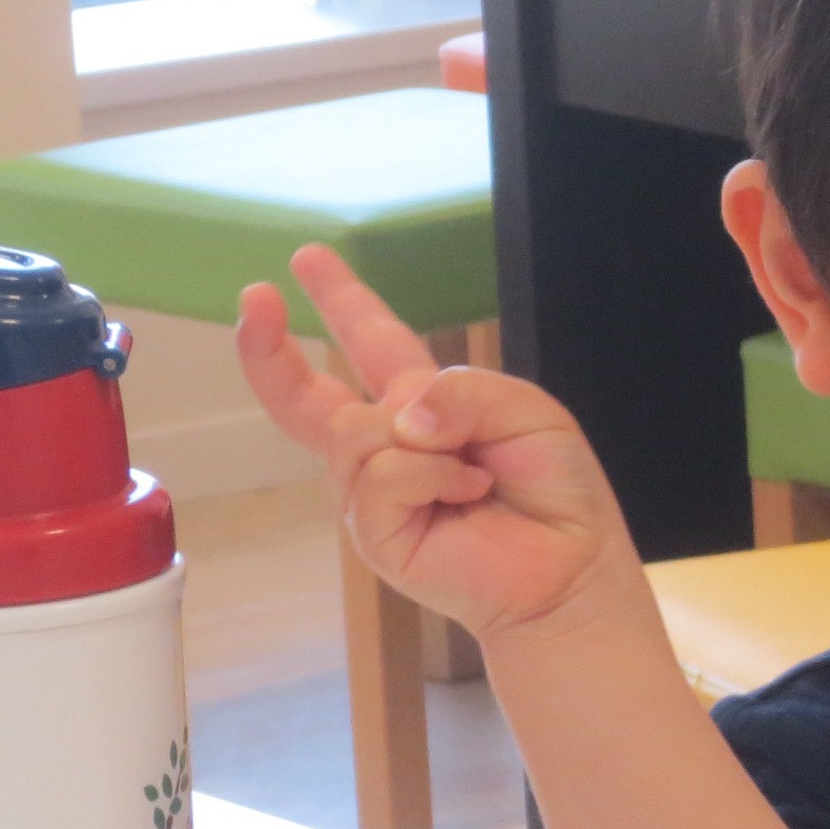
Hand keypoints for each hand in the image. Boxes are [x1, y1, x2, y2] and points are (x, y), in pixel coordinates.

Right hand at [236, 244, 633, 643]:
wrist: (573, 569)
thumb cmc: (559, 492)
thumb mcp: (527, 412)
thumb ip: (463, 391)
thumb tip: (398, 420)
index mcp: (426, 406)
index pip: (371, 343)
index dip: (339, 299)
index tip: (307, 258)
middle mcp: (391, 445)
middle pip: (305, 394)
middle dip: (269, 347)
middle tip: (255, 297)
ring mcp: (375, 493)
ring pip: (351, 432)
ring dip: (424, 442)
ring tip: (476, 471)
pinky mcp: (375, 535)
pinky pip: (380, 476)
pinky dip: (430, 474)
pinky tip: (467, 491)